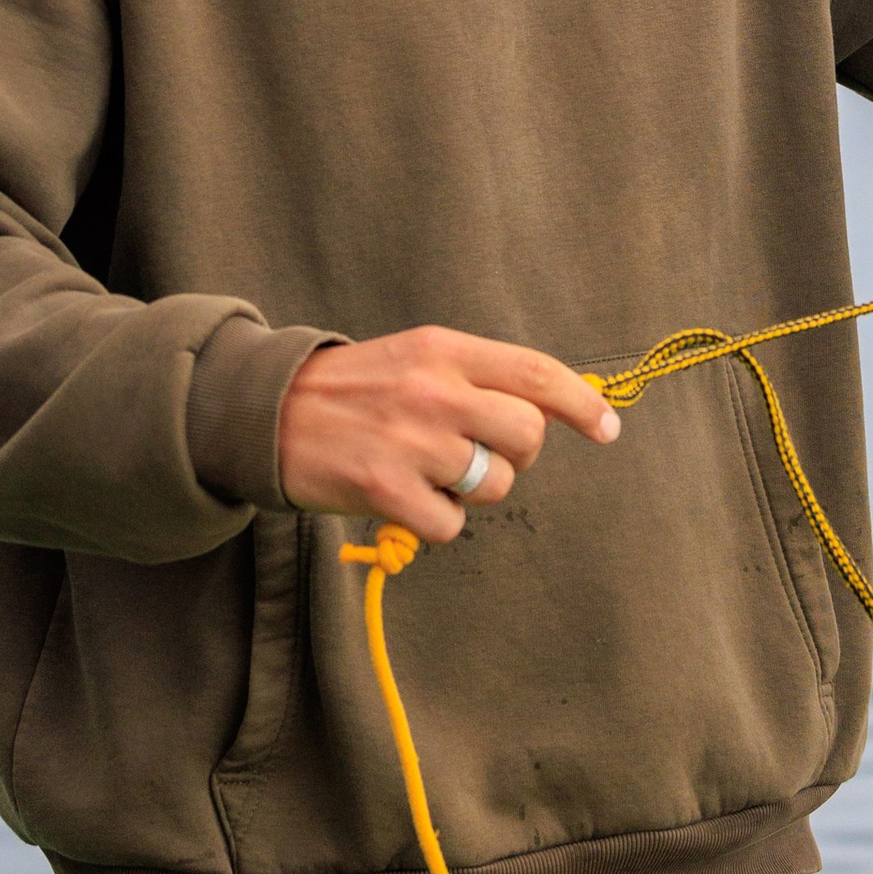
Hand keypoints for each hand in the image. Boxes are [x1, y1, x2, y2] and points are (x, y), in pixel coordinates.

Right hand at [277, 325, 621, 544]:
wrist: (265, 412)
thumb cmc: (354, 390)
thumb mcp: (416, 358)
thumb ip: (477, 377)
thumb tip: (552, 411)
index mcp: (443, 348)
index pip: (536, 373)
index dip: (583, 403)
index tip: (607, 427)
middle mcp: (433, 389)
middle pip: (527, 435)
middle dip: (517, 454)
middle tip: (481, 454)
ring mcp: (410, 440)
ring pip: (493, 484)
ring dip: (473, 491)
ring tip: (430, 474)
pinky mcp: (385, 489)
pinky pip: (451, 524)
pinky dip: (437, 522)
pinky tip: (407, 500)